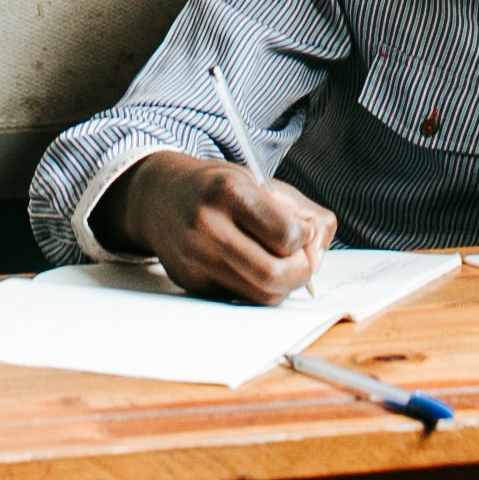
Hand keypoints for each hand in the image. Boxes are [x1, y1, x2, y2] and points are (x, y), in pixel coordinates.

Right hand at [97, 150, 337, 303]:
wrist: (160, 196)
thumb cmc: (218, 188)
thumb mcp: (260, 181)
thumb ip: (301, 211)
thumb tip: (319, 249)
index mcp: (230, 192)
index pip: (286, 234)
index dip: (306, 238)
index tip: (303, 231)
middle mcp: (208, 227)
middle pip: (275, 274)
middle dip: (302, 272)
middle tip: (303, 260)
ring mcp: (197, 259)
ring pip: (260, 294)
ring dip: (283, 285)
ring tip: (283, 264)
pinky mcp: (192, 283)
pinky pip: (240, 298)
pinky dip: (258, 289)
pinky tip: (254, 268)